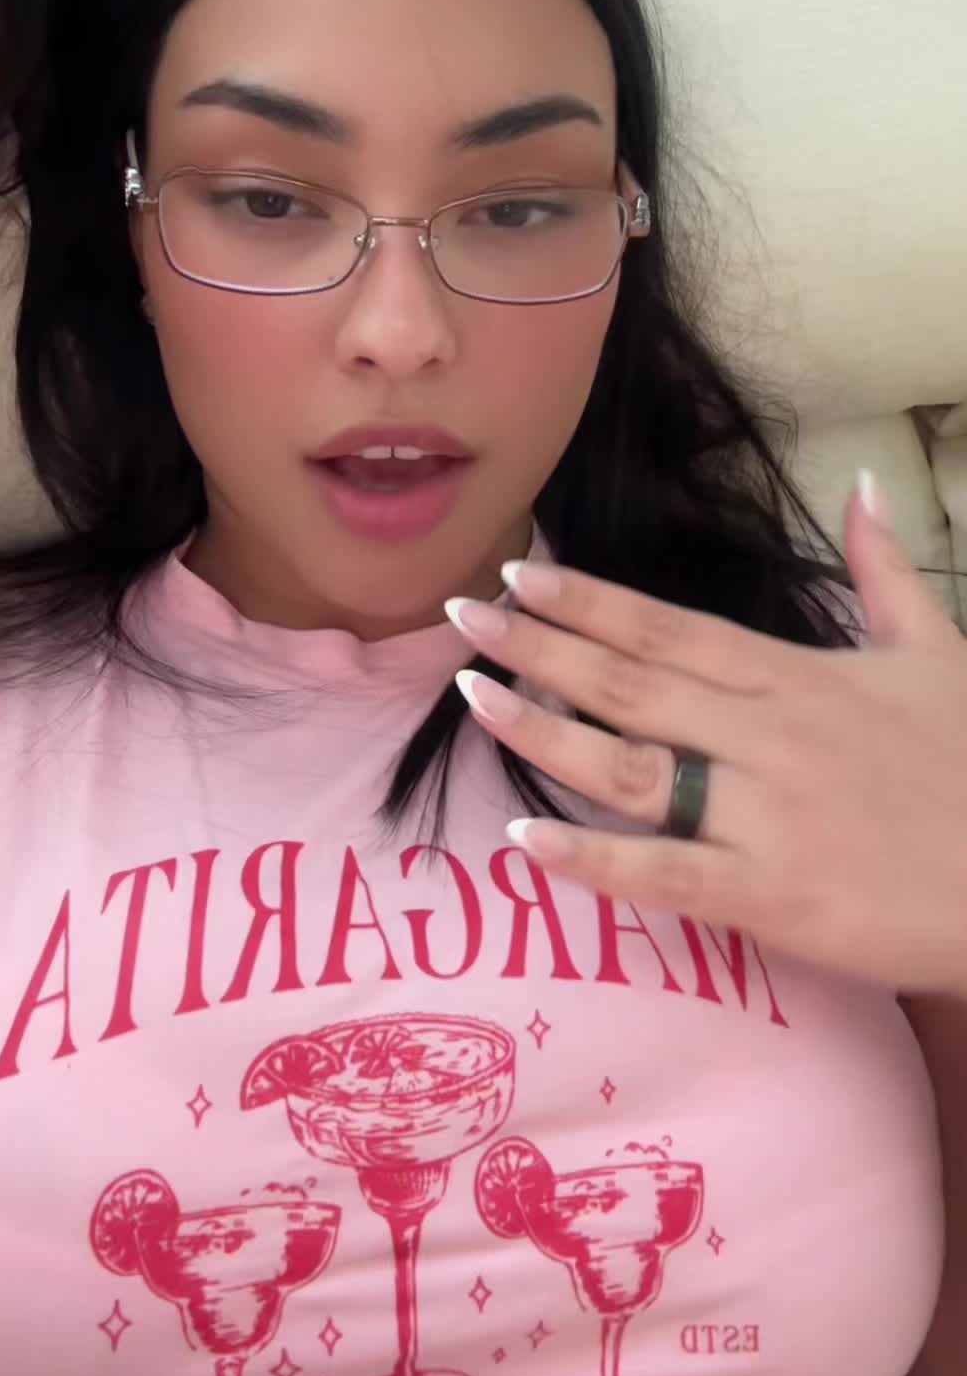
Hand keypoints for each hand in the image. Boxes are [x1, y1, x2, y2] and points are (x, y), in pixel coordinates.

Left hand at [447, 479, 966, 998]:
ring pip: (631, 764)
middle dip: (538, 647)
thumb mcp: (936, 649)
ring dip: (543, 729)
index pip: (671, 626)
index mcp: (796, 675)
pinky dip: (593, 857)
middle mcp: (767, 733)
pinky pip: (667, 871)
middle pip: (632, 681)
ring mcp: (766, 814)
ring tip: (470, 699)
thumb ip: (883, 569)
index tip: (520, 574)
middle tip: (457, 616)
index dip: (590, 601)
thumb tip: (863, 481)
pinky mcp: (775, 894)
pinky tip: (524, 839)